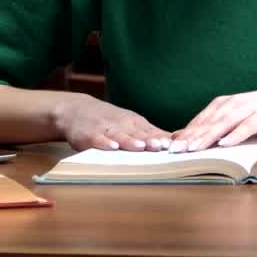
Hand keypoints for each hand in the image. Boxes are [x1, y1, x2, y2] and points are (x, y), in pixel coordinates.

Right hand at [52, 93, 170, 151]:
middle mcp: (122, 124)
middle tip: (162, 146)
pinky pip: (98, 139)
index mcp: (134, 122)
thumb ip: (152, 133)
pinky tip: (112, 147)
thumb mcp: (132, 123)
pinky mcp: (89, 135)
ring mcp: (105, 129)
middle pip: (138, 134)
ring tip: (141, 146)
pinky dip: (105, 143)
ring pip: (119, 136)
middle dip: (150, 140)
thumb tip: (179, 140)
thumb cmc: (110, 120)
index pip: (151, 131)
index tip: (174, 145)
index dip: (162, 138)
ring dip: (130, 141)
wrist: (77, 110)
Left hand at [170, 87, 256, 152]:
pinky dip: (236, 134)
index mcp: (225, 103)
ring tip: (194, 148)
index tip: (169, 147)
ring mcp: (249, 108)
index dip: (185, 132)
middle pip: (208, 122)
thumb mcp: (237, 116)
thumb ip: (215, 125)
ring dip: (208, 136)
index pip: (201, 119)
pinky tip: (225, 144)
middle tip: (175, 150)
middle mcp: (234, 103)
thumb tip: (187, 136)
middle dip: (191, 136)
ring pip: (224, 123)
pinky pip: (247, 126)